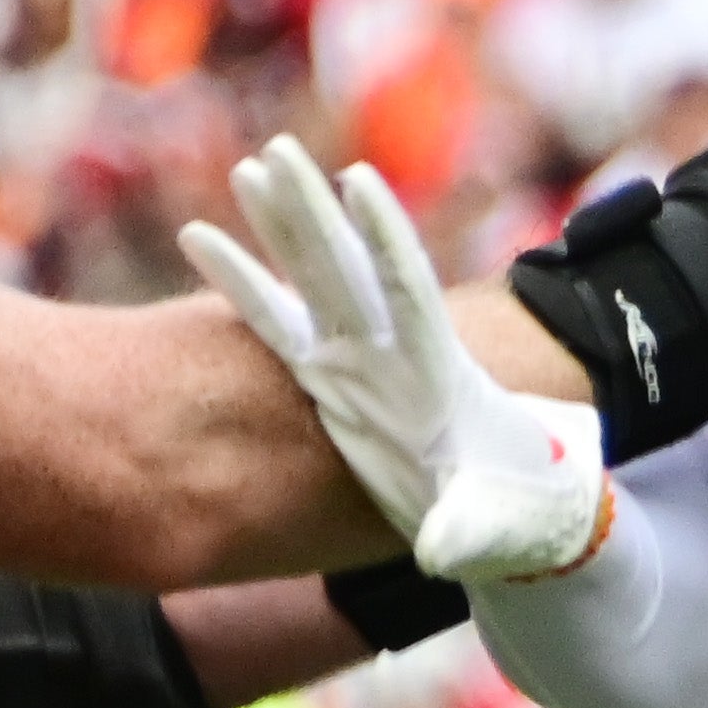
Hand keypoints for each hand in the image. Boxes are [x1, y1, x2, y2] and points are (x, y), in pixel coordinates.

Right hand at [181, 137, 613, 584]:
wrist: (503, 511)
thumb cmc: (510, 512)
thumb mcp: (494, 527)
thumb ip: (468, 532)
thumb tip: (445, 554)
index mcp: (436, 371)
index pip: (408, 290)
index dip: (383, 239)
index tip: (359, 183)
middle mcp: (390, 353)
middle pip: (347, 271)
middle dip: (315, 214)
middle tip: (278, 153)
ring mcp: (356, 360)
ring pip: (309, 282)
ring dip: (282, 228)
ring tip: (248, 170)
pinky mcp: (328, 379)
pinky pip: (275, 324)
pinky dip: (240, 284)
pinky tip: (197, 236)